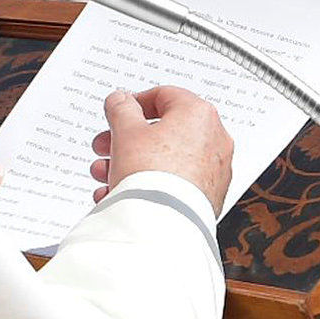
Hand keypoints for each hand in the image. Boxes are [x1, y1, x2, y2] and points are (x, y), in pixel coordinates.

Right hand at [90, 85, 230, 208]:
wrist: (164, 223)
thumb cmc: (151, 174)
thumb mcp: (126, 132)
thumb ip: (121, 109)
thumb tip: (121, 100)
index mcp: (199, 114)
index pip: (165, 95)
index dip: (135, 102)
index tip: (119, 111)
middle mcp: (214, 139)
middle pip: (163, 131)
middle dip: (126, 139)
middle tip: (105, 146)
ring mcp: (213, 170)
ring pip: (165, 159)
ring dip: (130, 163)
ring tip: (105, 175)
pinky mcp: (207, 195)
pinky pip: (174, 182)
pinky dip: (149, 183)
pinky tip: (120, 193)